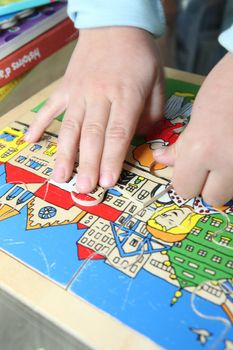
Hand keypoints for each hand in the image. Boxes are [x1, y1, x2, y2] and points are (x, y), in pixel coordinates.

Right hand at [26, 27, 163, 192]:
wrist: (114, 24)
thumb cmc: (139, 56)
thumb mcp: (158, 81)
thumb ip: (152, 113)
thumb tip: (140, 137)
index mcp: (126, 96)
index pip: (118, 134)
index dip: (113, 160)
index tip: (108, 182)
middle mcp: (100, 96)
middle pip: (93, 135)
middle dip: (88, 165)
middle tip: (83, 189)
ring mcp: (79, 91)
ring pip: (70, 127)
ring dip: (65, 154)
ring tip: (60, 177)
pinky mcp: (66, 87)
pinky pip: (51, 107)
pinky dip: (40, 124)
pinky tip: (31, 141)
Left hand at [154, 53, 232, 205]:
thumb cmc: (226, 86)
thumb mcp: (196, 115)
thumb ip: (180, 146)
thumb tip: (162, 159)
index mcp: (201, 150)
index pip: (184, 189)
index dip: (185, 181)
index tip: (188, 173)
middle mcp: (227, 165)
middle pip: (212, 198)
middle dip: (208, 187)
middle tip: (210, 168)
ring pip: (231, 193)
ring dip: (226, 182)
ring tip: (226, 157)